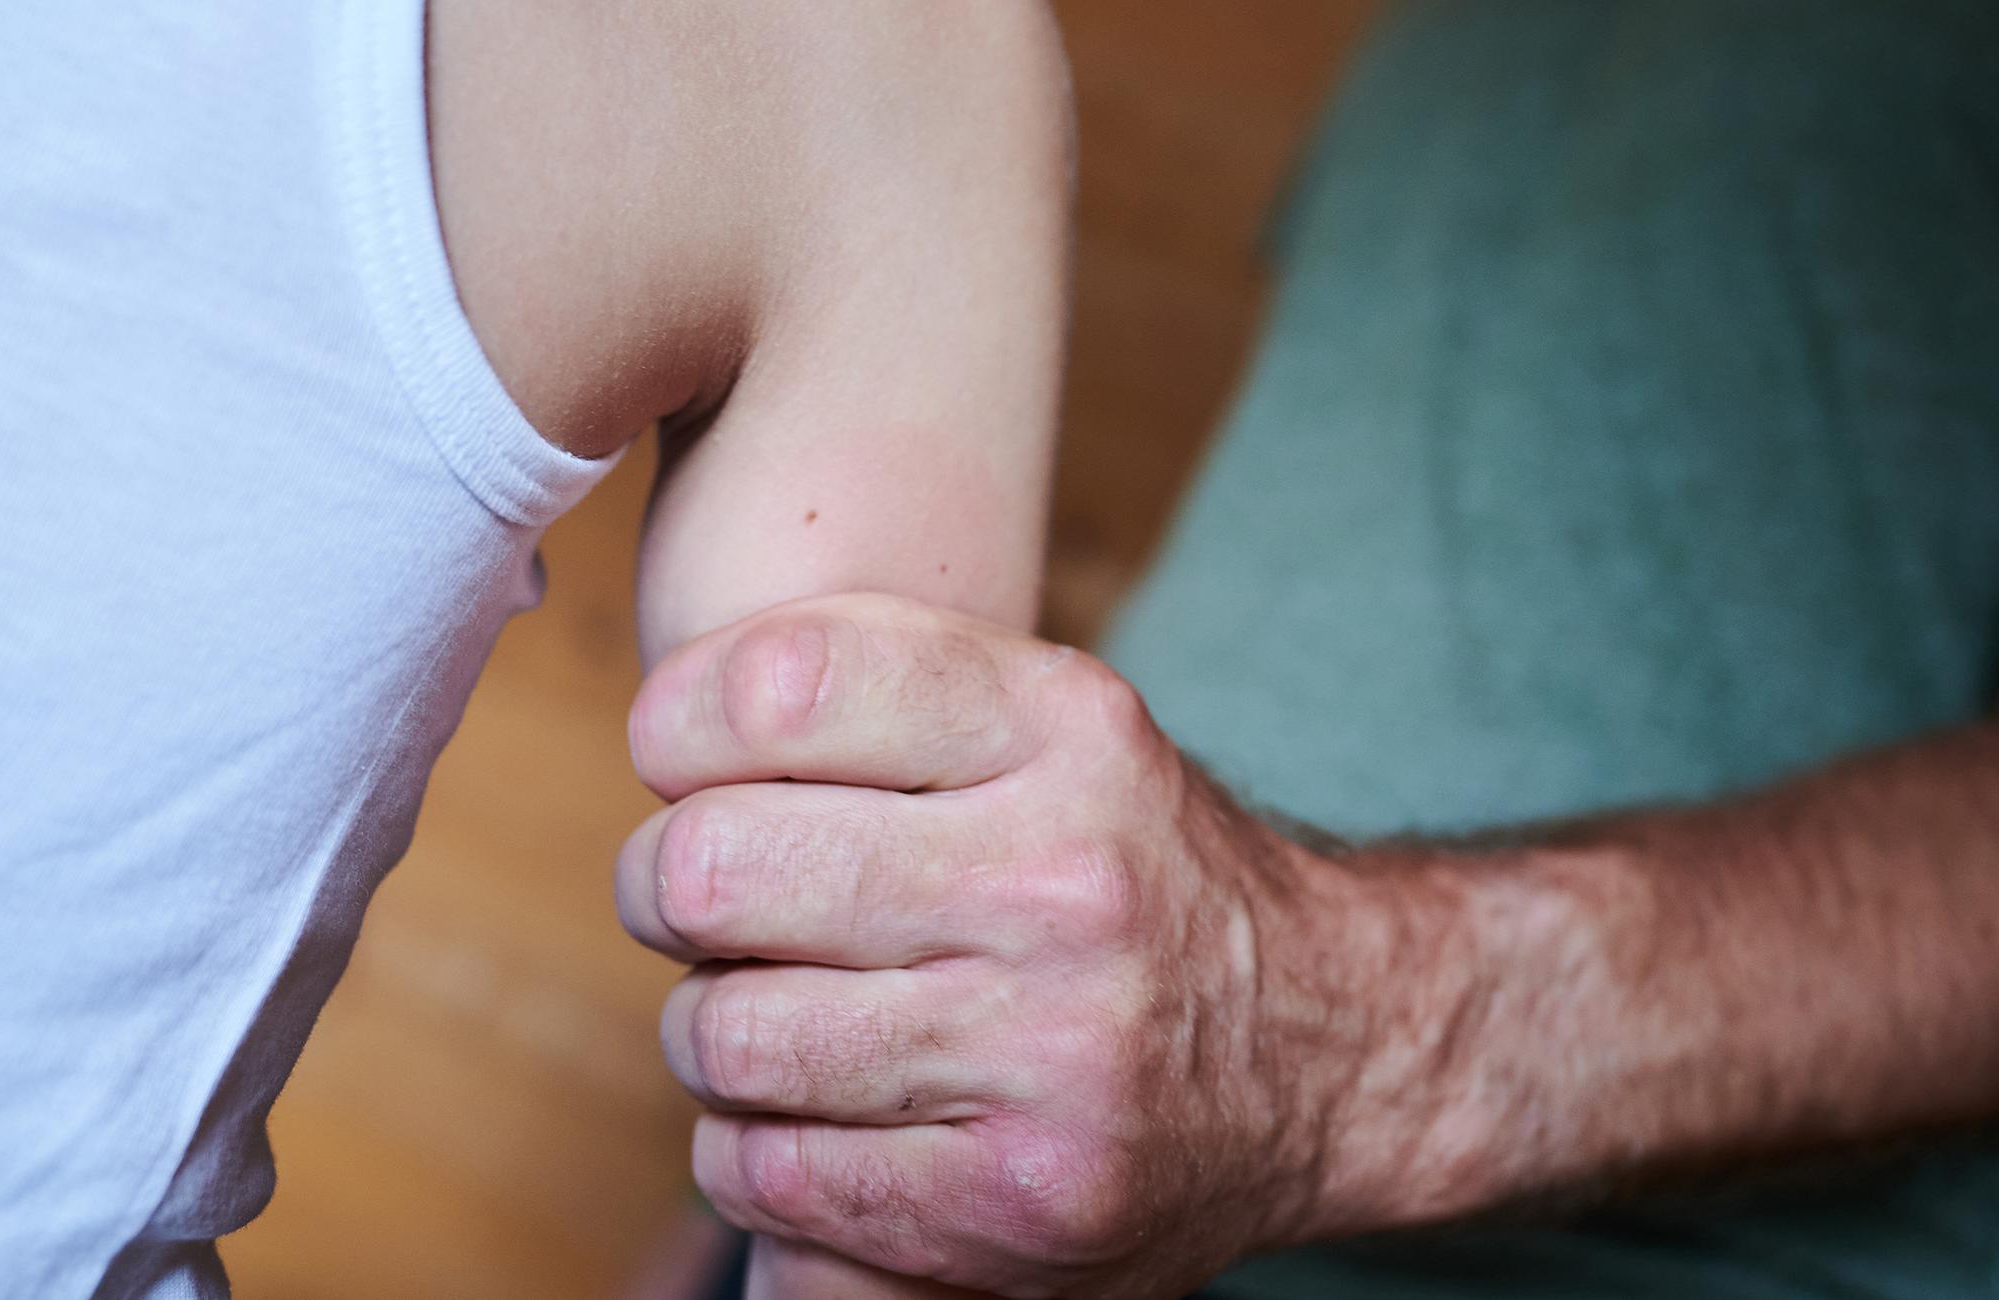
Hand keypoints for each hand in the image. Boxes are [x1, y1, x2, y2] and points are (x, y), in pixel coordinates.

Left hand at [616, 594, 1368, 1295]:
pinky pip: (766, 1176)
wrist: (1333, 1052)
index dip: (679, 724)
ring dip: (712, 1031)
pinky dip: (754, 1152)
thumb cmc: (1132, 876)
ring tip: (776, 1015)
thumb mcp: (1053, 727)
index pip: (784, 685)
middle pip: (716, 870)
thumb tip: (665, 737)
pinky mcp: (1018, 1208)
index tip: (680, 759)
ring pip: (721, 1037)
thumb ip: (880, 694)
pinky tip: (822, 1117)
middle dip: (666, 887)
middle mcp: (1068, 887)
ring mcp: (1049, 1059)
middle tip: (697, 898)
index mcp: (1068, 733)